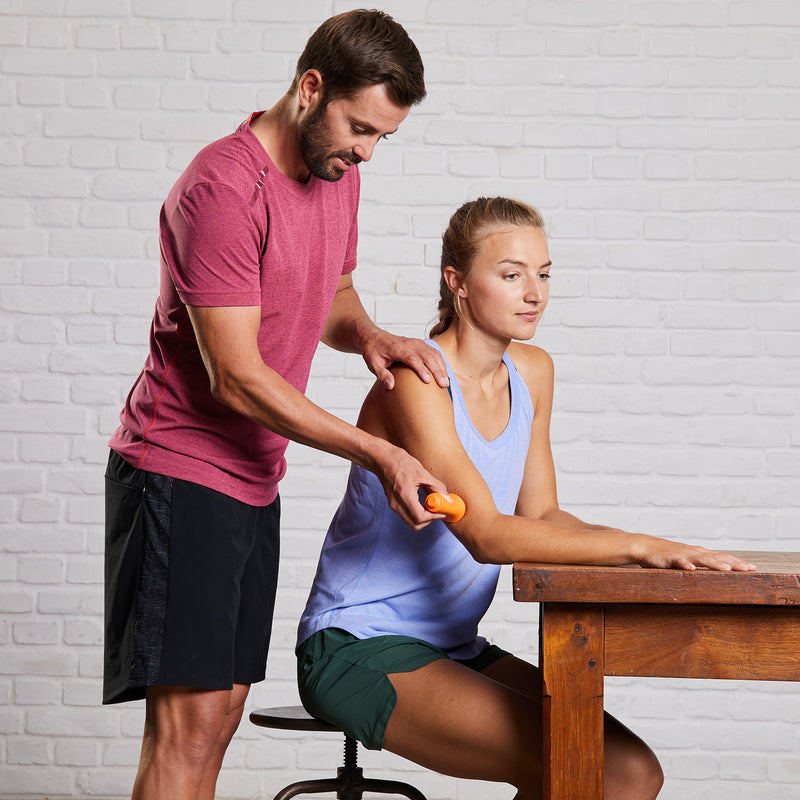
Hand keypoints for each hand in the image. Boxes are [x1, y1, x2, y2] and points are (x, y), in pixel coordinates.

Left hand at [360, 329, 448, 389]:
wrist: (373, 337)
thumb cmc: (373, 351)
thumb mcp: (373, 364)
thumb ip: (382, 375)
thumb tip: (391, 386)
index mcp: (398, 349)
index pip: (412, 358)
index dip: (421, 369)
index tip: (428, 381)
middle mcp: (410, 344)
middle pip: (427, 356)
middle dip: (437, 371)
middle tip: (443, 385)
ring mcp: (416, 343)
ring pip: (433, 354)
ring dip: (442, 367)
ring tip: (446, 382)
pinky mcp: (420, 344)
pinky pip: (434, 352)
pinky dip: (441, 362)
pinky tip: (444, 373)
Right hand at [373, 442, 449, 529]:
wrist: (383, 459)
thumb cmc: (400, 462)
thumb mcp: (422, 473)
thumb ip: (437, 487)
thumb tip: (447, 499)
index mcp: (404, 495)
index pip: (420, 517)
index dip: (434, 517)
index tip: (441, 511)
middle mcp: (396, 504)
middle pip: (415, 525)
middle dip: (429, 520)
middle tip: (436, 509)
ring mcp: (393, 505)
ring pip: (411, 521)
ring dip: (423, 516)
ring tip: (429, 503)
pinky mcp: (392, 504)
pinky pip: (406, 515)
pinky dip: (416, 512)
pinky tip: (421, 501)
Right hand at [633, 536, 756, 571]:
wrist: (644, 546)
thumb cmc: (666, 555)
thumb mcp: (686, 559)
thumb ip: (700, 563)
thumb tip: (715, 573)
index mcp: (698, 553)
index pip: (721, 556)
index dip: (736, 561)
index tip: (752, 568)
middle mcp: (693, 552)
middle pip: (716, 557)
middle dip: (733, 563)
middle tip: (748, 569)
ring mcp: (682, 554)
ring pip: (701, 558)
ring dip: (714, 563)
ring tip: (727, 569)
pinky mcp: (669, 558)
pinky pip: (678, 561)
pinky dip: (685, 564)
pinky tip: (691, 569)